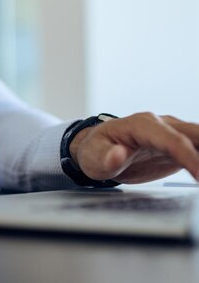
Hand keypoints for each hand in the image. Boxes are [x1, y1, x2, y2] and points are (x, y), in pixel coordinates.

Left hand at [70, 112, 198, 183]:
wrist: (98, 149)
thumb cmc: (95, 151)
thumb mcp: (93, 157)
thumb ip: (106, 157)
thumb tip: (119, 154)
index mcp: (141, 125)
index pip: (171, 140)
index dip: (188, 157)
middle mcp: (160, 125)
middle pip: (193, 134)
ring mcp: (170, 133)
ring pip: (198, 138)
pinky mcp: (176, 146)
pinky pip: (196, 149)